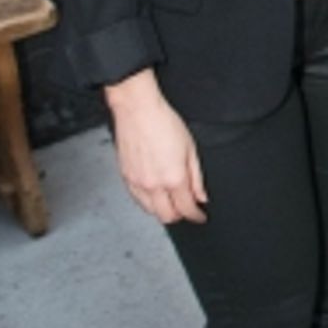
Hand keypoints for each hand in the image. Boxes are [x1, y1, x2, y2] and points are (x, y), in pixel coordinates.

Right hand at [105, 70, 207, 223]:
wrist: (137, 110)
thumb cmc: (163, 122)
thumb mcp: (190, 148)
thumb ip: (197, 177)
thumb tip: (201, 196)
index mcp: (173, 178)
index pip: (186, 209)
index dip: (196, 216)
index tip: (200, 215)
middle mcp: (154, 185)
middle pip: (167, 216)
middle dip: (180, 216)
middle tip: (187, 208)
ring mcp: (137, 183)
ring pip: (151, 211)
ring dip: (163, 210)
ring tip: (172, 200)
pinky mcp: (125, 178)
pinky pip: (137, 200)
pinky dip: (148, 202)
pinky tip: (155, 193)